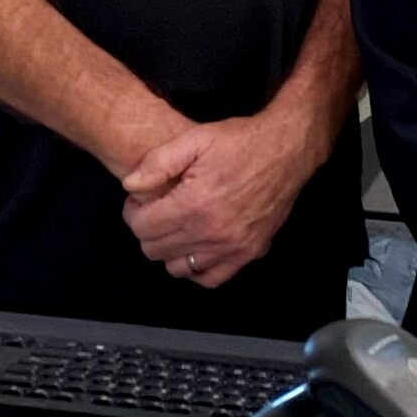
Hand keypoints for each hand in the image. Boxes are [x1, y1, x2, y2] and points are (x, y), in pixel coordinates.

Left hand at [121, 100, 327, 286]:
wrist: (286, 150)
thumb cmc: (240, 141)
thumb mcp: (195, 138)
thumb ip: (158, 163)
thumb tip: (130, 186)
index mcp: (194, 204)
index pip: (141, 228)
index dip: (133, 213)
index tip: (141, 201)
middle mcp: (212, 232)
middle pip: (155, 250)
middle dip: (148, 230)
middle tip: (157, 210)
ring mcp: (233, 247)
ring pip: (178, 268)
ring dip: (170, 249)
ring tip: (177, 227)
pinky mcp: (250, 252)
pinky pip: (212, 278)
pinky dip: (198, 269)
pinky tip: (197, 248)